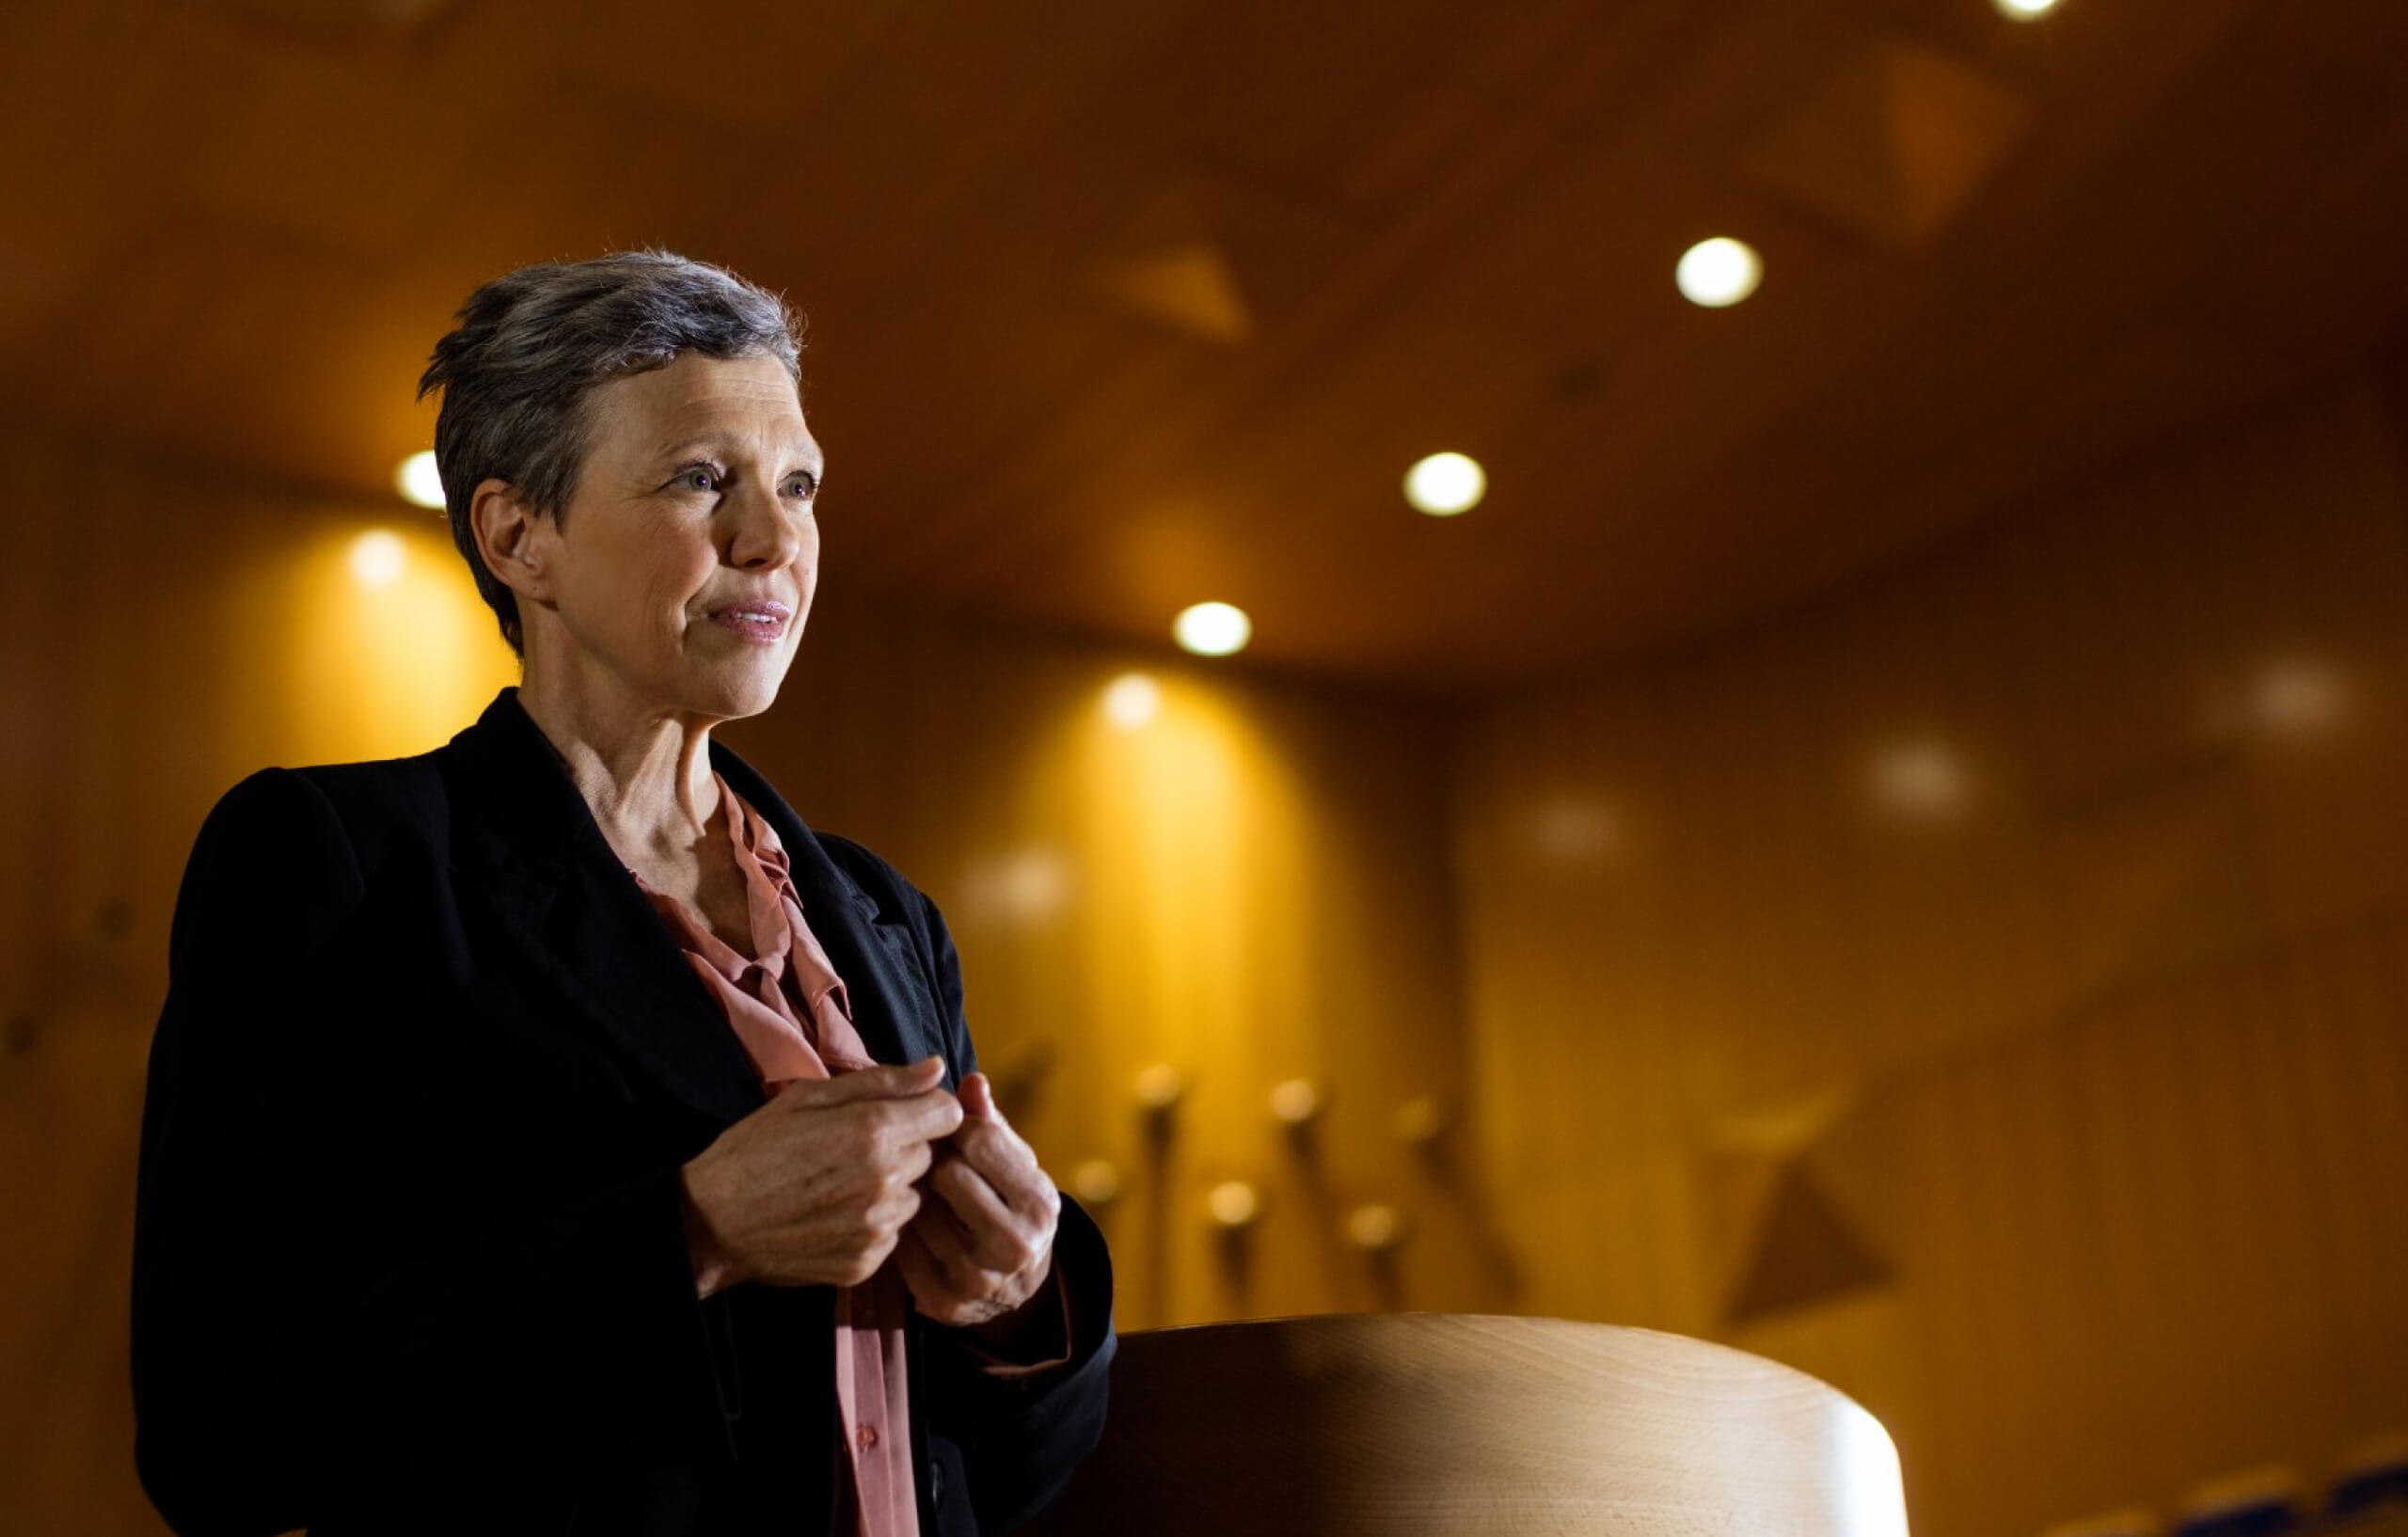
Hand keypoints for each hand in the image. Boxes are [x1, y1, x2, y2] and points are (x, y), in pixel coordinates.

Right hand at [678, 1058, 963, 1294]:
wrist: (712, 1222)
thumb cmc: (755, 1148)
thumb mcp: (810, 1097)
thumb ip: (882, 1081)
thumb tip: (937, 1068)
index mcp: (874, 1131)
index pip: (949, 1113)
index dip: (928, 1109)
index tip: (902, 1114)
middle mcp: (885, 1181)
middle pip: (932, 1155)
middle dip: (905, 1147)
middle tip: (854, 1150)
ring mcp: (877, 1228)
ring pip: (914, 1197)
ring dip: (892, 1188)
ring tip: (842, 1185)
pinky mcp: (866, 1263)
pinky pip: (892, 1235)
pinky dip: (873, 1225)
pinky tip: (834, 1216)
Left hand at [895, 1072, 1060, 1330]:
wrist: (1018, 1290)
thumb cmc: (1012, 1206)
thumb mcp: (1017, 1165)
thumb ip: (992, 1122)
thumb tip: (972, 1081)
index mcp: (1040, 1203)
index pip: (980, 1140)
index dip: (958, 1128)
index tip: (951, 1131)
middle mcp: (1015, 1245)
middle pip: (947, 1174)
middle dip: (938, 1163)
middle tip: (937, 1163)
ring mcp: (978, 1278)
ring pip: (919, 1208)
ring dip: (917, 1196)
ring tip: (928, 1196)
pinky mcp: (943, 1302)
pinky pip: (901, 1246)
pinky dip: (904, 1232)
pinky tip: (916, 1228)